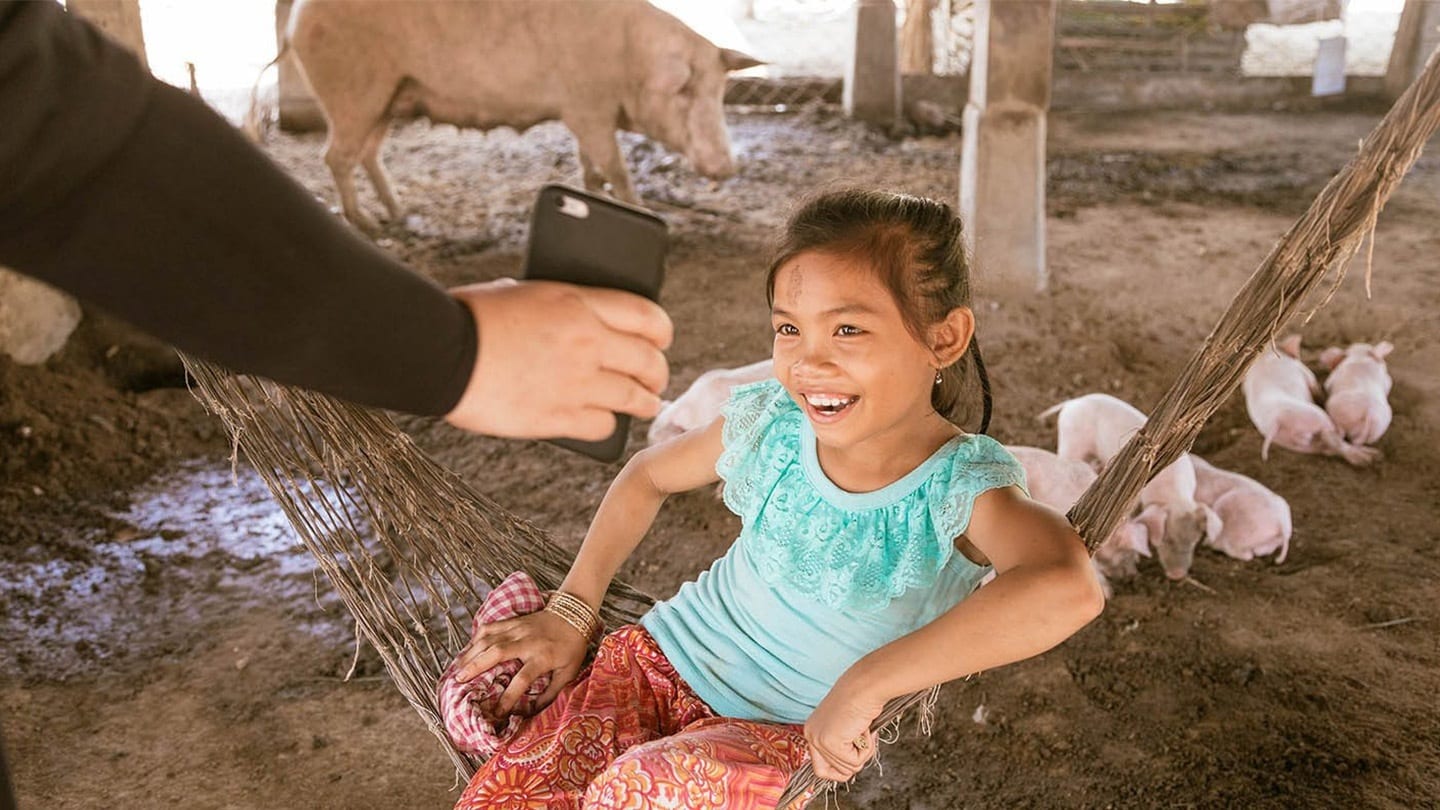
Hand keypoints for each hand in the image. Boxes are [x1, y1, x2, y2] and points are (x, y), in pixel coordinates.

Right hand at [445, 278, 672, 439]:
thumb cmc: (470, 317)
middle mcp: (586, 342)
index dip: (661, 331)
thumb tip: (573, 318)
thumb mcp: (521, 291)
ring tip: (645, 404)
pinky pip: (603, 426)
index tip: (661, 339)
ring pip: (634, 397)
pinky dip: (608, 425)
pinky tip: (604, 423)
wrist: (439, 352)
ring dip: (645, 402)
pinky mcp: (557, 417)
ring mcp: (575, 382)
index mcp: (577, 303)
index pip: (646, 316)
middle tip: (656, 378)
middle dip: (657, 371)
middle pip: (649, 360)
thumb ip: (557, 305)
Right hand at [450, 609, 591, 716]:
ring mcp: (518, 629)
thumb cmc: (572, 646)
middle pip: (497, 653)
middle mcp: (527, 642)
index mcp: (542, 657)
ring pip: (489, 638)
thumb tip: (533, 711)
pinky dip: (477, 637)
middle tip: (459, 680)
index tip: (497, 713)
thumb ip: (552, 692)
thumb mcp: (569, 672)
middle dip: (476, 666)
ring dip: (471, 653)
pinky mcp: (513, 620)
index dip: (508, 697)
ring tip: (457, 668)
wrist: (575, 613)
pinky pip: (491, 627)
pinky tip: (468, 649)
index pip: (522, 679)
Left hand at [804, 678, 885, 781]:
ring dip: (863, 753)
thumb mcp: (845, 726)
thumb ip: (841, 745)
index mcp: (812, 731)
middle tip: (862, 741)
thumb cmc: (860, 701)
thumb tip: (845, 771)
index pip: (819, 769)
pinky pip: (854, 762)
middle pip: (832, 772)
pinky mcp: (830, 743)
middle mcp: (810, 735)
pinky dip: (866, 749)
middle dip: (854, 761)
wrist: (865, 686)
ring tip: (864, 731)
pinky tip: (864, 730)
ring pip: (847, 769)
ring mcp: (818, 740)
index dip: (838, 770)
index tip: (853, 760)